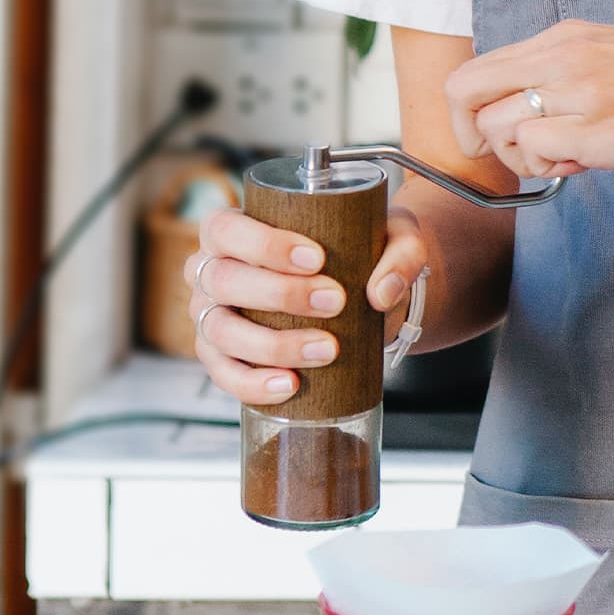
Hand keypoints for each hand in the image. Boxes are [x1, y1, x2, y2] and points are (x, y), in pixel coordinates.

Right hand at [184, 206, 425, 404]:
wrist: (359, 300)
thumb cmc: (358, 256)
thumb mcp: (392, 240)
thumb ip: (402, 255)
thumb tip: (380, 293)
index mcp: (231, 232)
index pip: (227, 230)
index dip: (264, 245)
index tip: (316, 259)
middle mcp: (212, 272)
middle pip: (224, 281)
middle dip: (280, 294)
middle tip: (335, 301)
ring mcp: (211, 317)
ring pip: (221, 331)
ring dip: (273, 344)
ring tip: (327, 349)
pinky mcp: (222, 358)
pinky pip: (225, 375)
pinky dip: (253, 384)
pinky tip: (290, 384)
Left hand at [445, 19, 613, 177]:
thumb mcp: (596, 54)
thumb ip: (548, 75)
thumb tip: (509, 112)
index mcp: (556, 41)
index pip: (470, 73)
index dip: (465, 114)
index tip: (487, 134)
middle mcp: (560, 59)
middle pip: (465, 96)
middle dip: (474, 137)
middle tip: (512, 151)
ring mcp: (578, 94)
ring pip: (496, 129)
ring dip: (519, 158)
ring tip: (561, 154)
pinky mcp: (598, 133)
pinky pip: (534, 152)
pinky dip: (547, 168)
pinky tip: (580, 162)